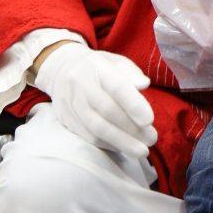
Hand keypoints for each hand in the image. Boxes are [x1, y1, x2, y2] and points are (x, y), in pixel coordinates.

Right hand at [33, 42, 155, 157]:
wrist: (61, 69)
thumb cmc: (98, 68)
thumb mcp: (116, 62)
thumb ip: (131, 73)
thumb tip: (144, 84)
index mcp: (97, 67)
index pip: (116, 86)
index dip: (133, 104)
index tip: (149, 120)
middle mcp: (81, 84)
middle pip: (107, 110)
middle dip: (132, 129)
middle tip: (151, 139)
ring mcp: (71, 103)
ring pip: (96, 127)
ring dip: (121, 142)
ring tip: (141, 151)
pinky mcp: (65, 118)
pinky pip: (87, 136)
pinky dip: (107, 144)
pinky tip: (122, 148)